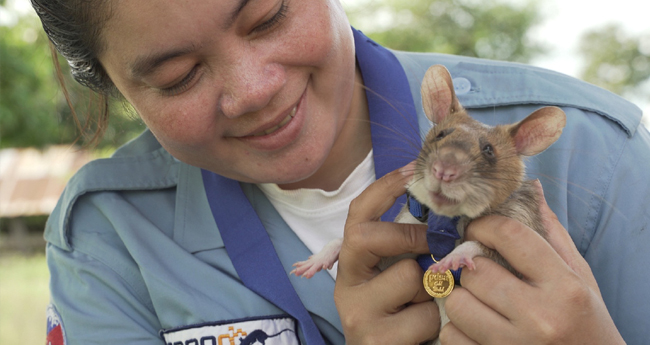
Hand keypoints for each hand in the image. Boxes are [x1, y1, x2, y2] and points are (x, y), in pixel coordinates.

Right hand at [334, 165, 439, 343]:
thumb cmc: (404, 315)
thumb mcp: (401, 277)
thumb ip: (410, 250)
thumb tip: (447, 212)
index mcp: (352, 263)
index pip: (357, 214)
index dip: (383, 188)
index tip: (412, 169)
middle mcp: (346, 285)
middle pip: (366, 236)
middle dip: (410, 235)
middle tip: (437, 243)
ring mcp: (357, 313)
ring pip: (407, 277)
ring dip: (433, 289)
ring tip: (430, 306)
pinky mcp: (376, 339)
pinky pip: (424, 315)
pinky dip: (437, 322)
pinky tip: (426, 332)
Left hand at [440, 180, 624, 343]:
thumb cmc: (584, 321)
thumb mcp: (580, 278)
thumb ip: (552, 235)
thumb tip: (532, 189)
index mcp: (564, 287)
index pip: (510, 236)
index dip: (484, 225)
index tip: (477, 229)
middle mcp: (540, 317)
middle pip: (477, 272)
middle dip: (473, 268)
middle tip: (481, 271)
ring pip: (457, 304)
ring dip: (461, 298)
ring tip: (479, 301)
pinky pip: (451, 336)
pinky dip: (456, 329)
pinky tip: (476, 327)